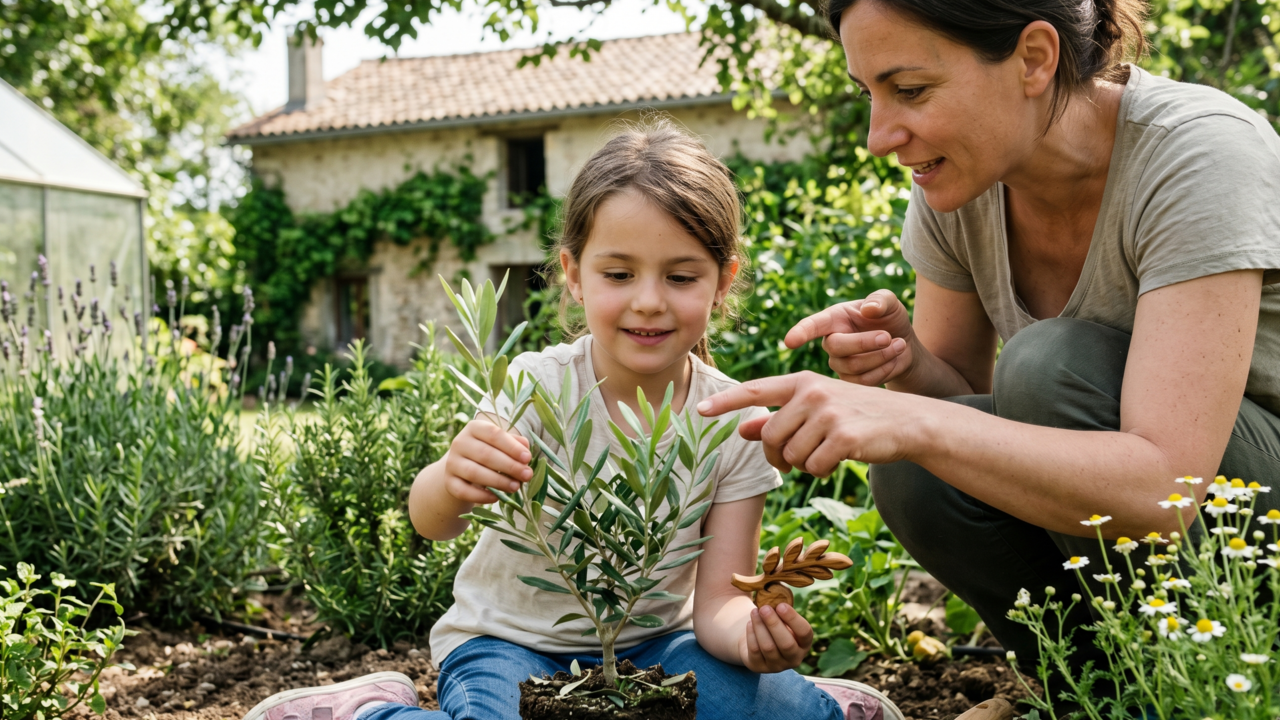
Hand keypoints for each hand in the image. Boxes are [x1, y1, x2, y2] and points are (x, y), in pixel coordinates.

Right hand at [442, 419, 531, 504]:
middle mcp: (459, 443)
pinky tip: (496, 498)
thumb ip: (514, 444)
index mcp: (474, 428)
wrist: (461, 469)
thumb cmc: (488, 453)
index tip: (527, 458)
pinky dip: (481, 496)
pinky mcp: (448, 482)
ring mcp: (452, 463)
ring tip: (515, 487)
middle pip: (485, 454)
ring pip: (474, 473)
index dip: (511, 447)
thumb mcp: (500, 444)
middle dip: (509, 466)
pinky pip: (464, 491)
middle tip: (526, 475)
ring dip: (498, 481)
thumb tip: (525, 449)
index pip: (493, 434)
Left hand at [698, 371, 909, 475]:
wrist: (907, 421)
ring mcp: (828, 413)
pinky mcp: (843, 437)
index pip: (755, 390)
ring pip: (791, 455)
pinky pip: (814, 466)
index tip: (699, 411)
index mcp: (801, 382)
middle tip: (793, 460)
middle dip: (778, 456)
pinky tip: (839, 458)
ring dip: (805, 464)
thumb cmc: (856, 415)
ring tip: (826, 451)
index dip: (725, 402)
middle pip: (770, 437)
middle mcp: (812, 393)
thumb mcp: (817, 409)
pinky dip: (822, 470)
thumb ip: (778, 418)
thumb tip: (742, 429)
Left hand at [740, 604, 813, 672]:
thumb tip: (774, 596)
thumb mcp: (782, 618)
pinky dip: (751, 634)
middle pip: (786, 644)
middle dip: (774, 624)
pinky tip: (750, 623)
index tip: (781, 605)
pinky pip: (755, 650)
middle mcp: (794, 658)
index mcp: (804, 643)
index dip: (793, 619)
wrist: (757, 639)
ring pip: (768, 647)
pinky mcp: (759, 667)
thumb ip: (782, 610)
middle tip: (764, 608)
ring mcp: (777, 666)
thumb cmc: (774, 624)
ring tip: (755, 611)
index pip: (805, 633)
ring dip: (760, 626)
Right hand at [785, 289, 916, 385]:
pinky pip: (864, 381)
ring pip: (853, 366)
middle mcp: (831, 342)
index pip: (812, 325)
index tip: (790, 341)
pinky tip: (893, 358)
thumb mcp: (889, 303)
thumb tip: (869, 309)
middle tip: (887, 336)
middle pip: (836, 347)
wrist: (902, 344)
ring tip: (899, 344)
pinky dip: (885, 368)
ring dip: (881, 355)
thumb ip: (881, 299)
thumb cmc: (889, 319)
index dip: (801, 333)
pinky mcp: (851, 381)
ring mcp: (839, 364)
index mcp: (834, 319)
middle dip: (865, 342)